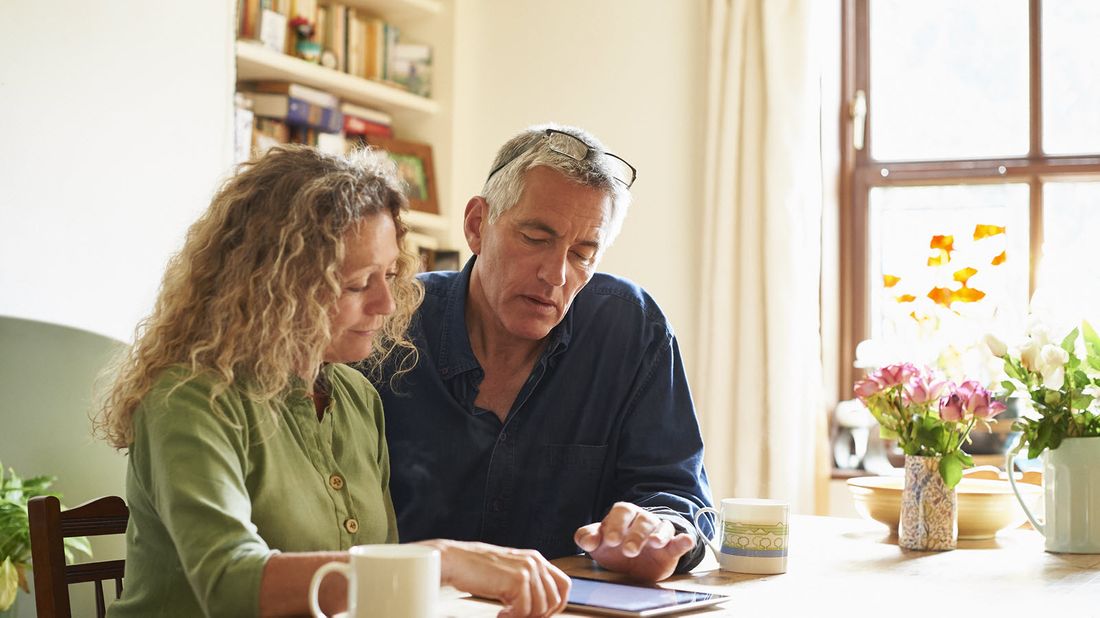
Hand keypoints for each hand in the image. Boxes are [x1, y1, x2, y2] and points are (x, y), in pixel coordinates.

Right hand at [417, 539, 569, 616]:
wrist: (455, 561)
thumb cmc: (476, 569)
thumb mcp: (509, 573)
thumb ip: (527, 584)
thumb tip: (541, 608)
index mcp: (536, 559)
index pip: (564, 585)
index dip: (556, 605)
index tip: (539, 615)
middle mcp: (535, 562)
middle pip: (555, 600)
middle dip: (539, 615)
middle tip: (517, 616)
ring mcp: (528, 569)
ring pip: (541, 608)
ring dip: (523, 617)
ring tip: (505, 614)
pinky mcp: (517, 579)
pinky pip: (525, 610)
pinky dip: (512, 617)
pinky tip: (499, 613)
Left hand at [573, 502, 694, 581]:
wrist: (633, 564)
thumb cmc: (614, 548)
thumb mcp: (598, 544)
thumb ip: (587, 538)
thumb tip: (587, 540)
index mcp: (624, 516)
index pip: (621, 511)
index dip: (616, 524)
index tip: (610, 540)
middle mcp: (642, 521)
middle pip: (642, 520)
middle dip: (636, 534)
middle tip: (629, 550)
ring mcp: (659, 533)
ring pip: (662, 527)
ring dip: (659, 535)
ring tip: (655, 543)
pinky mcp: (671, 549)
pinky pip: (680, 541)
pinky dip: (684, 540)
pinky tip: (686, 540)